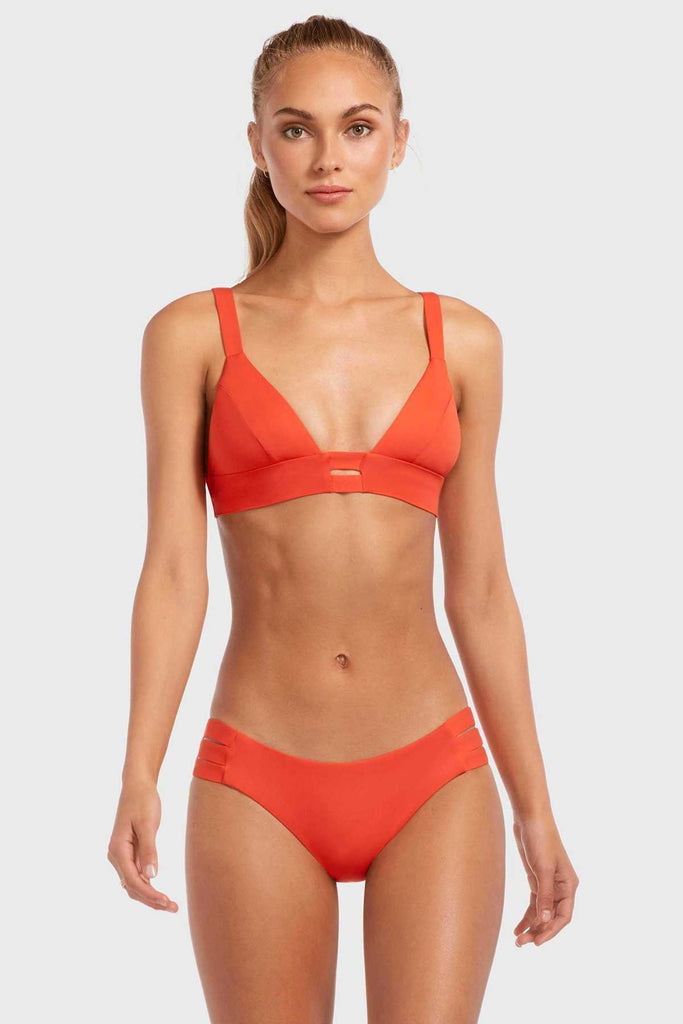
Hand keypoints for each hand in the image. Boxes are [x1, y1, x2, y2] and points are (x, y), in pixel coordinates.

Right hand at [107, 778, 177, 911]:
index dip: (149, 894)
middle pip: (132, 886)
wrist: (137, 785)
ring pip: (134, 883)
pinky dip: (148, 885)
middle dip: (151, 900)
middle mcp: (116, 855)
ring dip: (149, 895)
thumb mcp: (148, 824)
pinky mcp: (129, 852)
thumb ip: (149, 850)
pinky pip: (136, 874)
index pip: (132, 880)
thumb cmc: (142, 801)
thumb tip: (151, 876)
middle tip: (173, 908)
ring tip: (169, 904)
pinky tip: (160, 892)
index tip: (166, 902)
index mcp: (117, 849)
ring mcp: (122, 855)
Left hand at [512, 813, 577, 945]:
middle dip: (539, 931)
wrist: (529, 817)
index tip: (538, 942)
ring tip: (518, 940)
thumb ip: (545, 895)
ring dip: (532, 926)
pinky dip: (527, 915)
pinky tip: (517, 927)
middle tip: (523, 944)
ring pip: (542, 912)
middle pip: (553, 917)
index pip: (564, 916)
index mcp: (569, 885)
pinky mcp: (536, 879)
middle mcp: (561, 887)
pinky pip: (534, 903)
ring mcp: (548, 884)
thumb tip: (545, 920)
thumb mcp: (542, 869)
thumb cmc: (540, 839)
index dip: (552, 931)